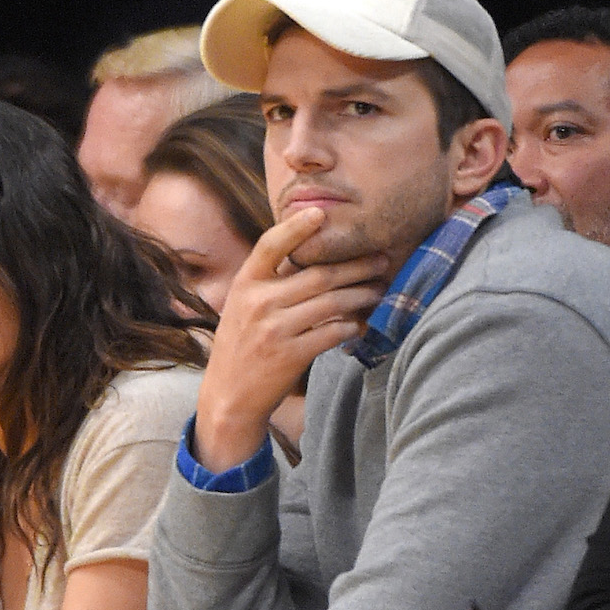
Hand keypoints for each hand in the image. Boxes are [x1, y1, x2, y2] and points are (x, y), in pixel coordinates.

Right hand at [193, 207, 388, 470]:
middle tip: (380, 258)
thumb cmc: (241, 346)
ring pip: (332, 303)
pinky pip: (332, 333)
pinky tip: (362, 324)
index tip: (322, 212)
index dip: (297, 226)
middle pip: (318, 274)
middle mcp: (258, 303)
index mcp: (245, 284)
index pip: (271, 245)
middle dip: (356, 265)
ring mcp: (274, 330)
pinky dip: (351, 327)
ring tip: (379, 290)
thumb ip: (269, 283)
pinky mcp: (290, 355)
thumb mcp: (242, 307)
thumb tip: (312, 257)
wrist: (228, 397)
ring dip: (362, 295)